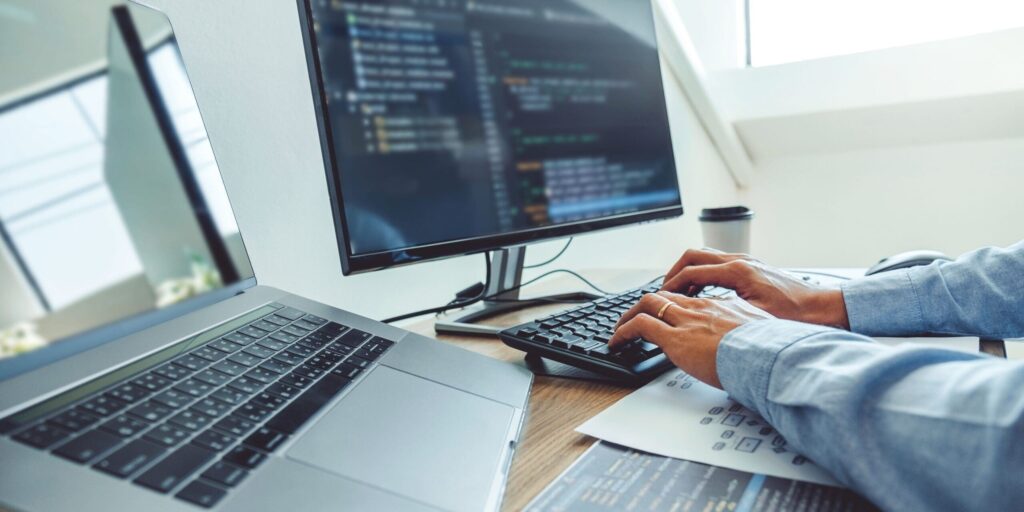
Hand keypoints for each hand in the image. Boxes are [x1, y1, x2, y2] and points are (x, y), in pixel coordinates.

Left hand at [610, 291, 773, 387]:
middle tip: (638, 315)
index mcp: (727, 305)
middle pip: (668, 295)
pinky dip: (624, 332)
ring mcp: (688, 320)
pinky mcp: (675, 337)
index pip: (694, 299)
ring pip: (649, 304)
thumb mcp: (766, 338)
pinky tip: (617, 342)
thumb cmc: (774, 352)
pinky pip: (640, 326)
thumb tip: (754, 350)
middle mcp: (703, 307)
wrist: (772, 356)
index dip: (678, 304)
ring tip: (621, 327)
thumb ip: (753, 337)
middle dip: (649, 303)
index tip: (671, 311)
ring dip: (631, 315)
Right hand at [661, 249, 849, 328]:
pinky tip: (704, 292)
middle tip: (663, 292)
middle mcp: (741, 261)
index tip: (659, 299)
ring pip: (706, 257)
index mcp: (738, 271)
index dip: (671, 286)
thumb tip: (697, 317)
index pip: (691, 272)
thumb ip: (723, 313)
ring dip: (688, 271)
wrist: (826, 310)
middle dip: (673, 273)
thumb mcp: (755, 318)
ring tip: (679, 292)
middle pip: (693, 256)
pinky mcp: (753, 269)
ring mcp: (747, 262)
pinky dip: (704, 274)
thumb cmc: (797, 316)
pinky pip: (718, 264)